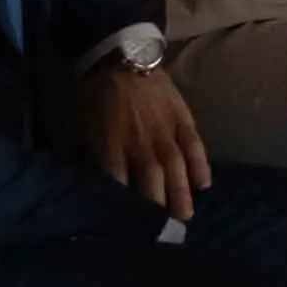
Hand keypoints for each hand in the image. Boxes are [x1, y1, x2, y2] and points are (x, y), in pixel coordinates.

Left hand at [84, 62, 211, 221]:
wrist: (120, 56)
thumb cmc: (95, 95)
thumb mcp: (82, 127)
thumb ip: (91, 156)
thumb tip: (93, 183)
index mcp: (111, 145)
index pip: (118, 185)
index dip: (124, 208)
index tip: (129, 229)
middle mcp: (140, 143)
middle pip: (152, 182)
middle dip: (158, 207)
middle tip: (165, 230)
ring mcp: (164, 131)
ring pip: (176, 168)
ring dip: (181, 193)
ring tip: (186, 215)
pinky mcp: (182, 118)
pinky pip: (195, 145)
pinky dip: (200, 165)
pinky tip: (204, 183)